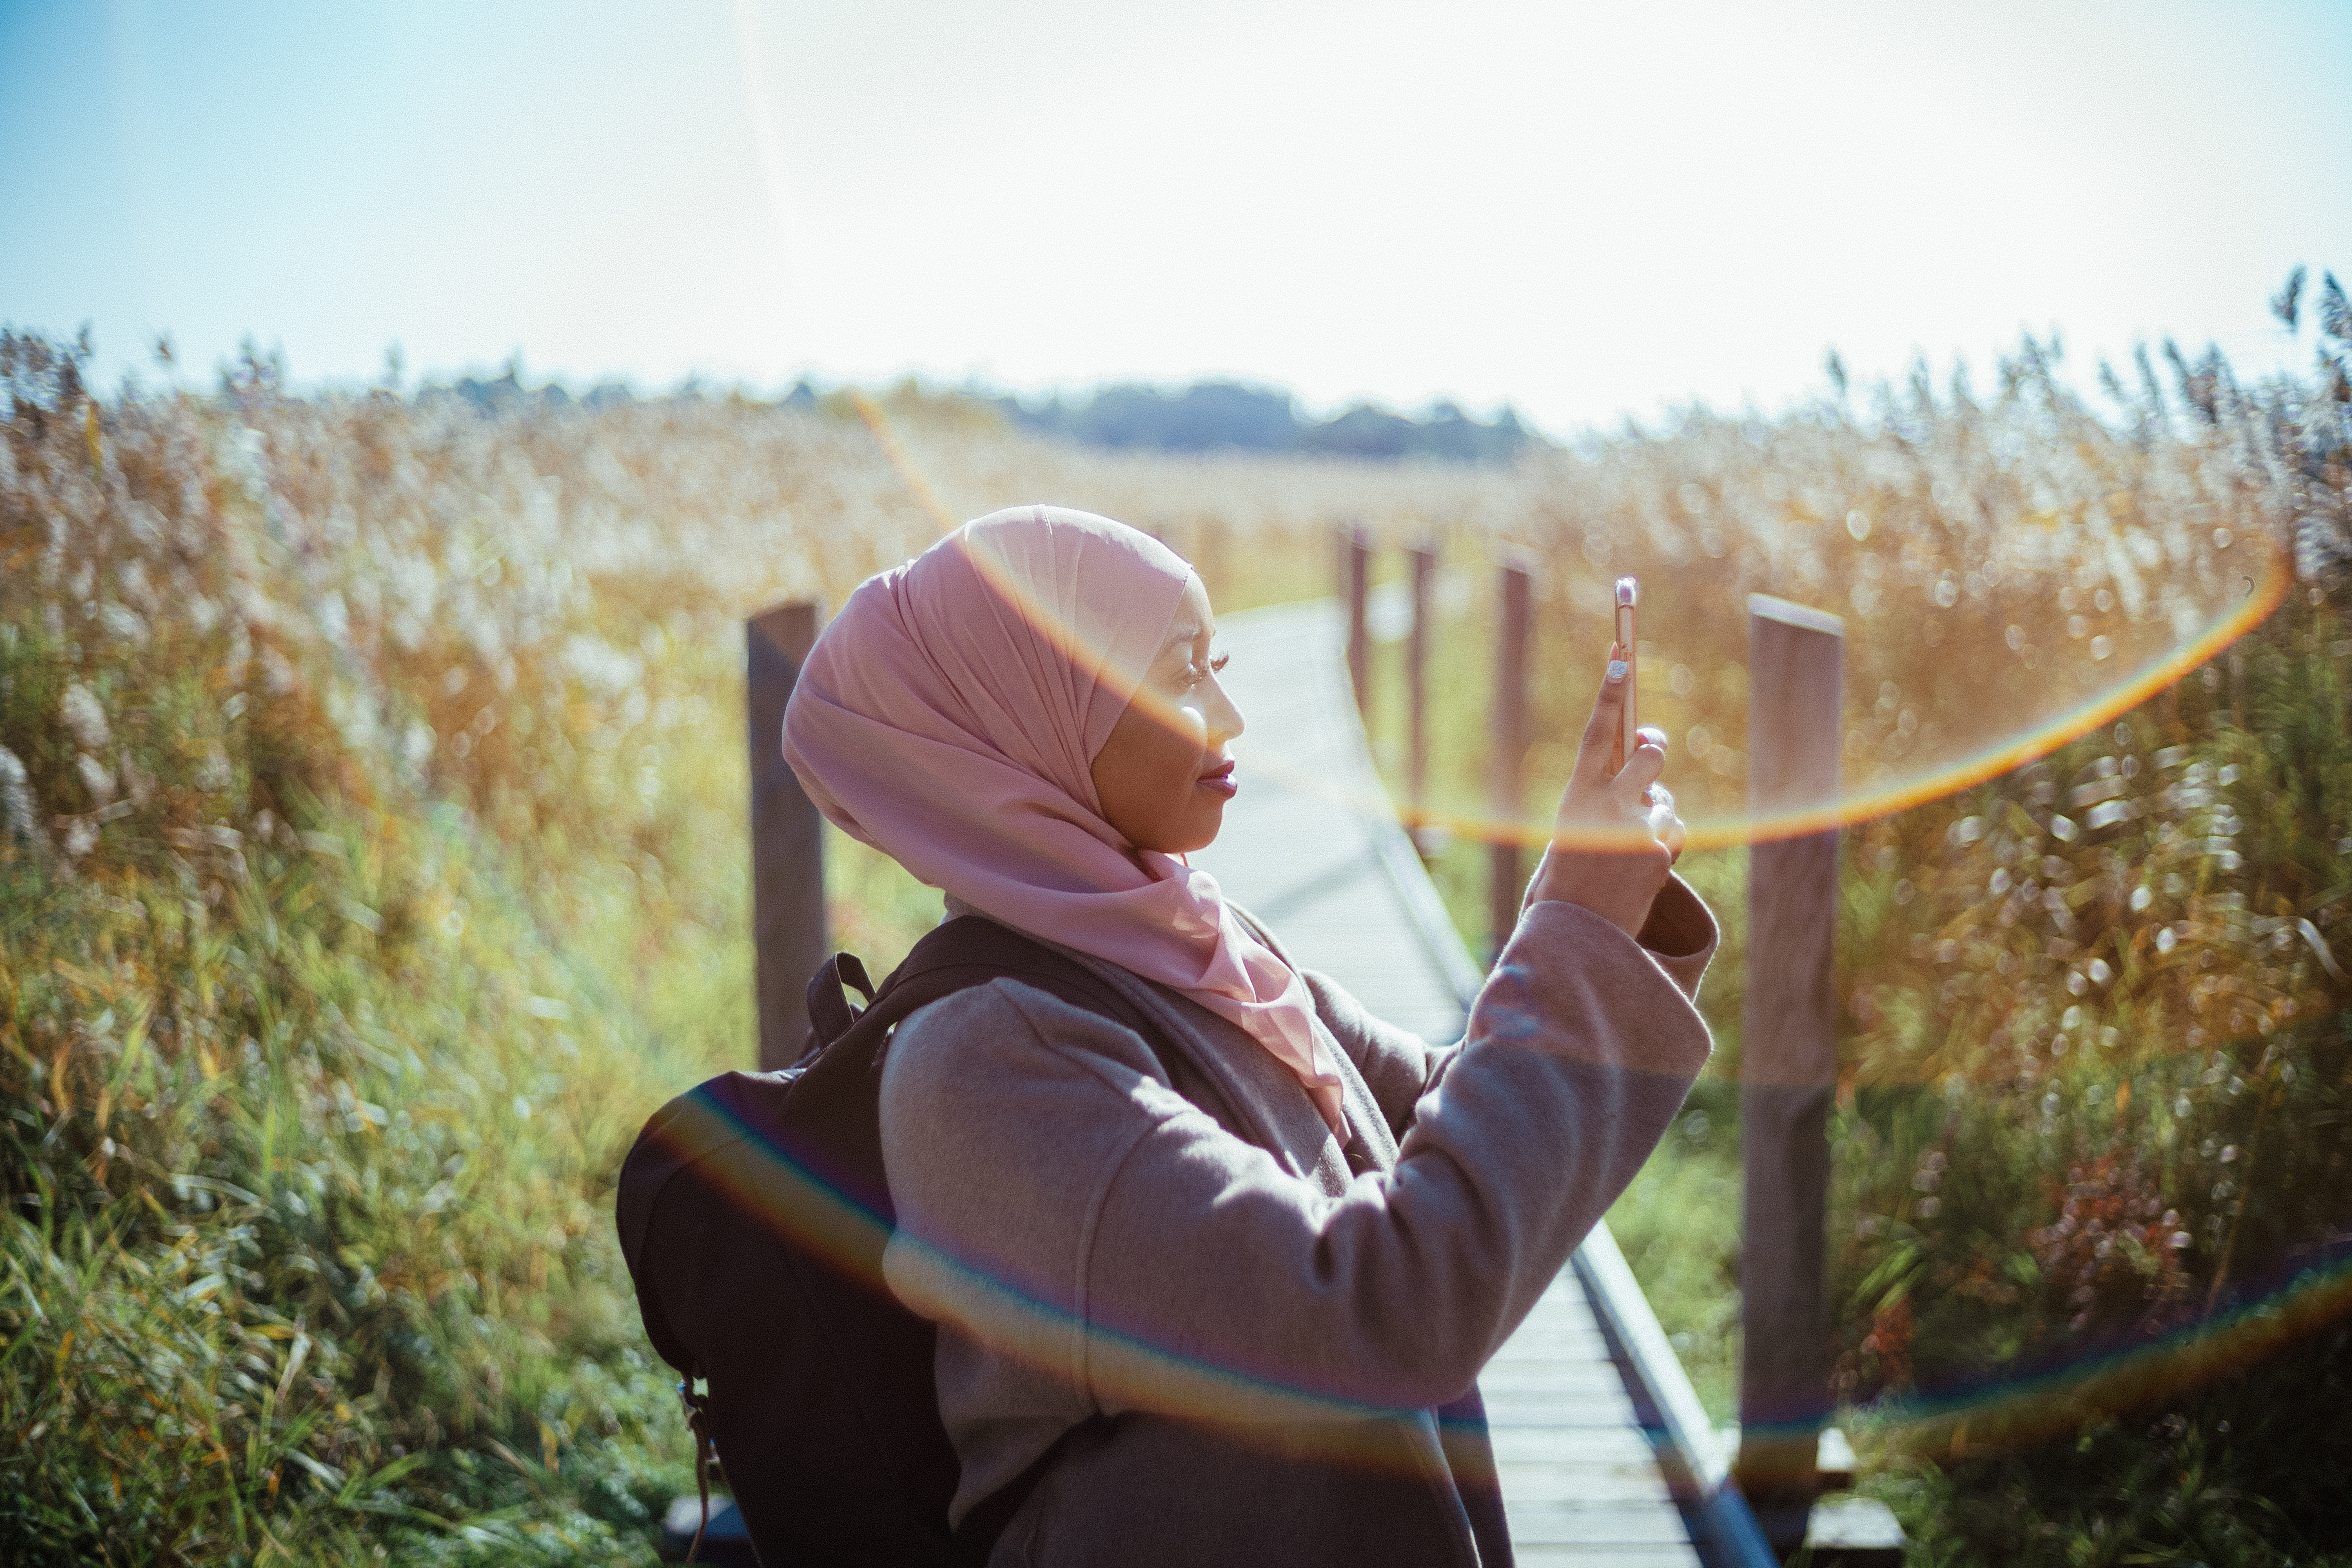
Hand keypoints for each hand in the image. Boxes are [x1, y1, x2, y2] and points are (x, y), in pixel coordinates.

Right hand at [1523, 650, 1686, 938]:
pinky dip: (1664, 843)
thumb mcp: (1575, 828)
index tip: (1621, 659)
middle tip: (1648, 754)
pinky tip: (1641, 866)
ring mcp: (1637, 828)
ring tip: (1628, 848)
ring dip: (1654, 816)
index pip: (1595, 734)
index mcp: (1575, 796)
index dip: (1609, 695)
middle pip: (1650, 756)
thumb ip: (1604, 794)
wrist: (1577, 933)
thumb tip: (1646, 764)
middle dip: (1653, 753)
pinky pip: (1674, 831)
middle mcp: (1606, 806)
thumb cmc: (1570, 877)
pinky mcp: (1661, 852)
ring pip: (1664, 800)